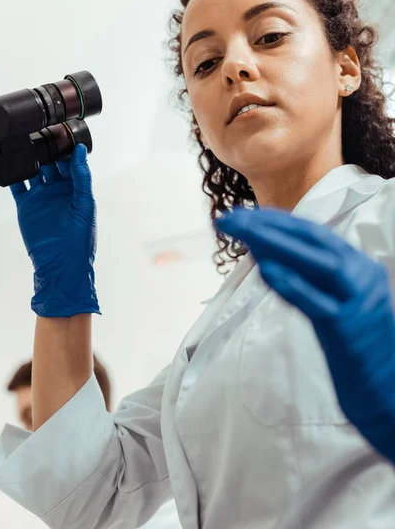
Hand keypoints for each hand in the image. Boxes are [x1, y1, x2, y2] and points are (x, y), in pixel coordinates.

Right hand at [10, 144, 99, 317]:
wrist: (60, 265)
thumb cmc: (79, 240)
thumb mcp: (84, 205)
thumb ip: (82, 178)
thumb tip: (80, 152)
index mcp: (76, 189)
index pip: (71, 162)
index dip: (67, 147)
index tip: (62, 130)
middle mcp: (59, 190)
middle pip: (51, 163)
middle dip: (46, 148)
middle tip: (40, 131)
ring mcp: (41, 197)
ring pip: (34, 170)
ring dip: (30, 157)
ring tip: (24, 141)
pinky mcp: (26, 206)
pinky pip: (17, 186)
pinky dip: (13, 174)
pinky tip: (9, 162)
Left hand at [217, 207, 394, 461]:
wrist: (386, 392)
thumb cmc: (355, 346)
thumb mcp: (335, 301)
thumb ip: (308, 278)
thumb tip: (264, 254)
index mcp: (359, 264)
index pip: (313, 233)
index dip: (274, 221)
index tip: (240, 215)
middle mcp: (362, 274)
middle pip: (313, 239)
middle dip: (268, 225)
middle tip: (229, 218)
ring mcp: (359, 301)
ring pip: (318, 263)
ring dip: (275, 243)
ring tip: (241, 232)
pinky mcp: (349, 330)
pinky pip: (317, 304)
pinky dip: (292, 284)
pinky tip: (264, 270)